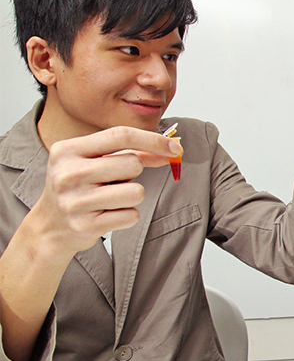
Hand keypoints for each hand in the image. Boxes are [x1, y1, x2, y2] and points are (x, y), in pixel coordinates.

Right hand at [30, 126, 181, 257]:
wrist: (50, 225)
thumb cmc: (79, 187)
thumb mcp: (95, 162)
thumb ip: (131, 153)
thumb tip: (171, 149)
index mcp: (68, 150)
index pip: (120, 135)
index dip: (153, 139)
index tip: (176, 146)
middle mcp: (68, 173)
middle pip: (132, 164)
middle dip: (135, 172)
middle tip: (116, 180)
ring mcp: (75, 201)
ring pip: (136, 191)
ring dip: (133, 195)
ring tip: (111, 198)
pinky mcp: (86, 225)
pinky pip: (131, 215)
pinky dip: (127, 215)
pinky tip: (108, 214)